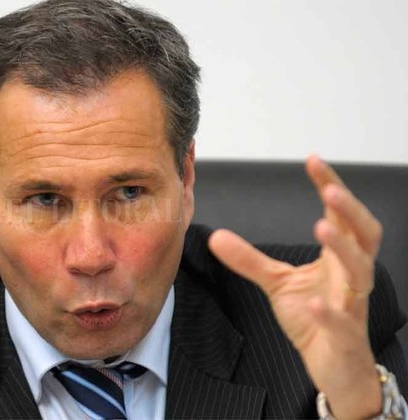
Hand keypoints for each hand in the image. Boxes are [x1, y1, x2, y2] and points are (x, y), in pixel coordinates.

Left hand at [208, 155, 382, 418]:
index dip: (332, 188)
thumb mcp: (277, 283)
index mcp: (338, 259)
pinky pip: (343, 323)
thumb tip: (216, 236)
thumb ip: (249, 259)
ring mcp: (352, 306)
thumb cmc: (314, 320)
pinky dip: (331, 313)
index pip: (341, 216)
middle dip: (351, 211)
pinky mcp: (345, 337)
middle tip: (331, 189)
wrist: (333, 366)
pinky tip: (316, 303)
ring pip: (361, 273)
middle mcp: (351, 276)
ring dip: (344, 249)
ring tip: (323, 226)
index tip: (314, 161)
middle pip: (365, 236)